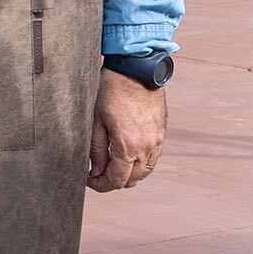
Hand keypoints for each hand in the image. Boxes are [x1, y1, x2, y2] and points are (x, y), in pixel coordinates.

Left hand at [87, 70, 168, 192]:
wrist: (135, 67)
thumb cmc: (111, 90)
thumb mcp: (96, 121)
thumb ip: (97, 151)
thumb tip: (97, 171)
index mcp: (127, 146)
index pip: (116, 180)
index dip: (101, 186)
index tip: (91, 181)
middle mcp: (146, 146)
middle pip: (132, 180)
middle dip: (113, 181)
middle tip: (98, 174)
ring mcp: (157, 140)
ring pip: (145, 171)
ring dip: (129, 174)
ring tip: (113, 166)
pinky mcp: (161, 132)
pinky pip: (153, 158)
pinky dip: (141, 163)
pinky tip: (128, 156)